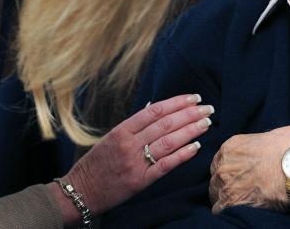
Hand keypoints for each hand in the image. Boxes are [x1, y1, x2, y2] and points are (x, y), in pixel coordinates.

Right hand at [56, 94, 213, 220]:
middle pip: (165, 124)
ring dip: (190, 131)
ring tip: (206, 123)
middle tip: (208, 108)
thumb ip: (134, 125)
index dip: (177, 102)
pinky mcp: (140, 181)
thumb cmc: (97, 163)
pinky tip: (196, 147)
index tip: (193, 97)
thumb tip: (156, 108)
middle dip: (189, 114)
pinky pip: (165, 165)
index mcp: (122, 130)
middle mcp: (129, 144)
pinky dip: (182, 154)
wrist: (81, 191)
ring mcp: (135, 162)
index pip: (155, 110)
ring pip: (168, 142)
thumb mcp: (111, 138)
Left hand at [209, 125, 289, 213]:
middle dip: (227, 186)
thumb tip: (258, 156)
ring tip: (245, 202)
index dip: (229, 172)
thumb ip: (254, 149)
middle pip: (216, 180)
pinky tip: (244, 210)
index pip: (219, 164)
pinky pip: (221, 211)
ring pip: (216, 196)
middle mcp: (224, 165)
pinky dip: (231, 212)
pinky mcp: (234, 202)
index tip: (238, 177)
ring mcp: (227, 184)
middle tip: (243, 191)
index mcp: (231, 146)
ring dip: (228, 200)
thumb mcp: (267, 138)